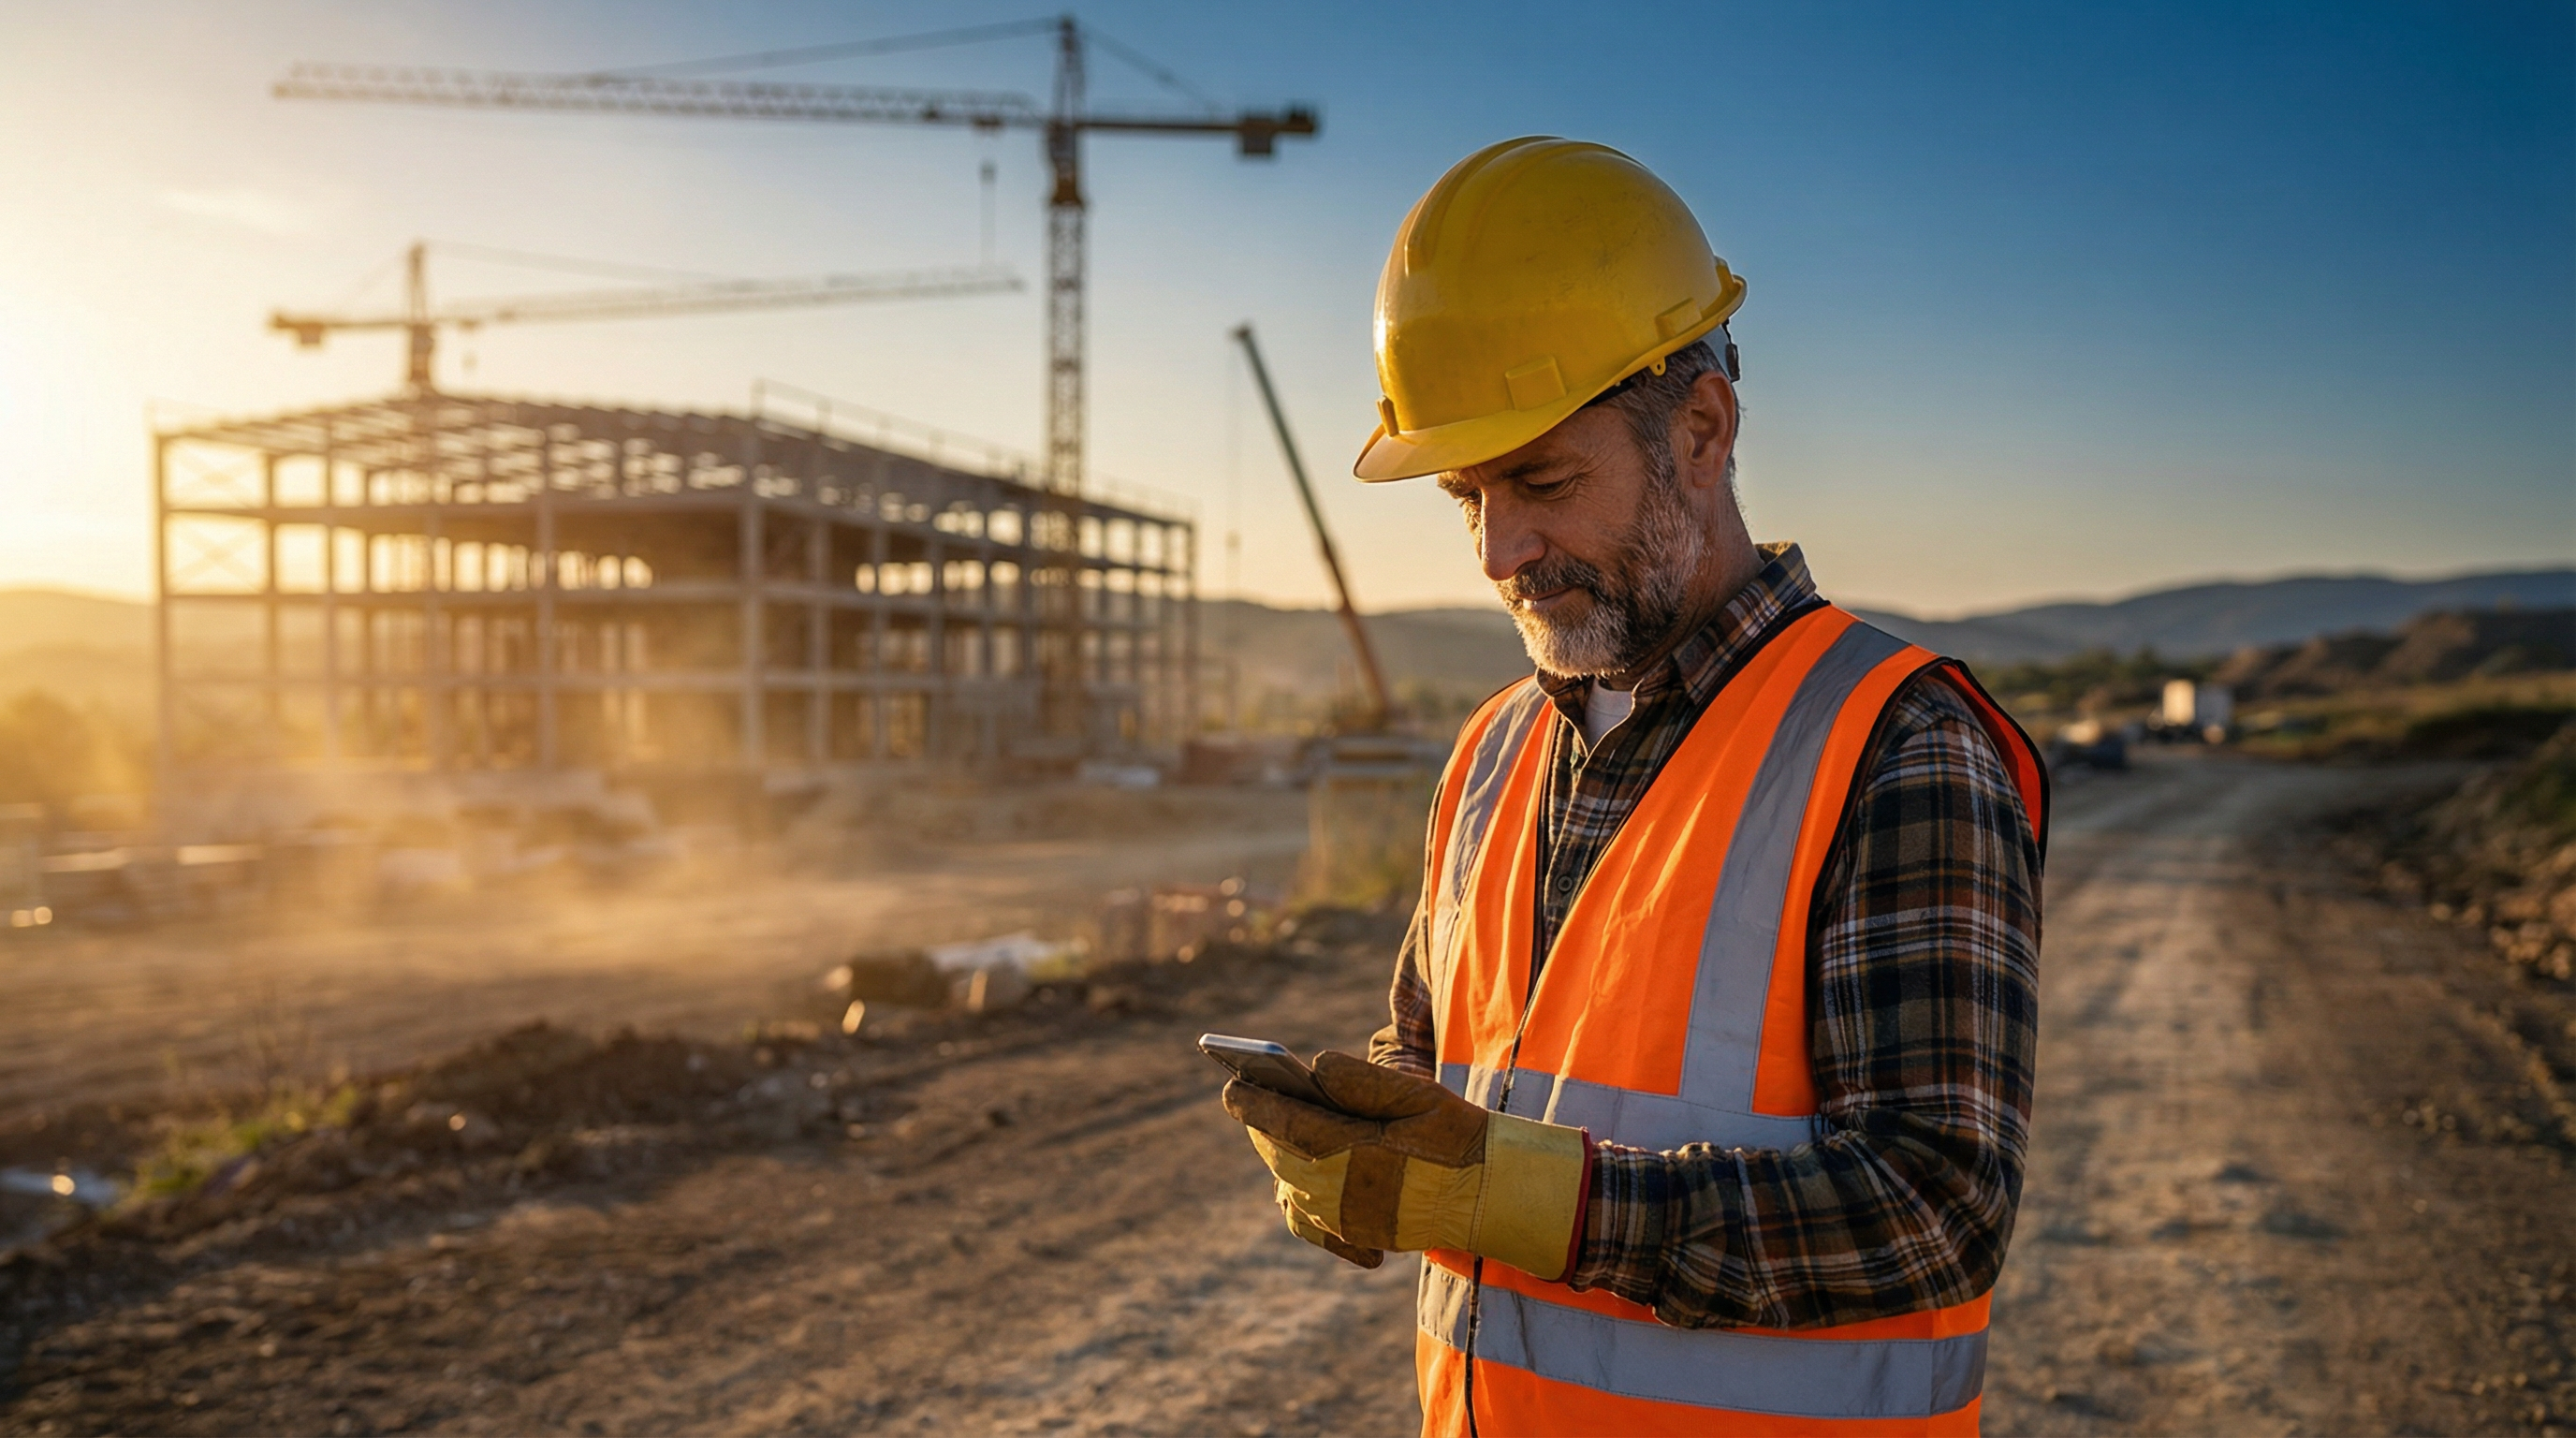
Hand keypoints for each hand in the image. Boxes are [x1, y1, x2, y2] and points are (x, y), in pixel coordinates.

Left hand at [1221, 1051, 1588, 1279]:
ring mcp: (1347, 1221)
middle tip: (1249, 1098)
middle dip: (1264, 1125)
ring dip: (1279, 1154)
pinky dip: (1295, 1196)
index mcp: (1355, 1154)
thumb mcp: (1417, 1094)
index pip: (1286, 1125)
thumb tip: (1314, 1068)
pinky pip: (1306, 1220)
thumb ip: (1362, 1079)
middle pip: (1281, 1155)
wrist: (1492, 1195)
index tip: (1230, 1086)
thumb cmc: (1457, 1136)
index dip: (1254, 1104)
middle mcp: (1341, 1194)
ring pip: (1289, 1184)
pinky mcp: (1357, 1237)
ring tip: (1275, 1127)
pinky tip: (1301, 1176)